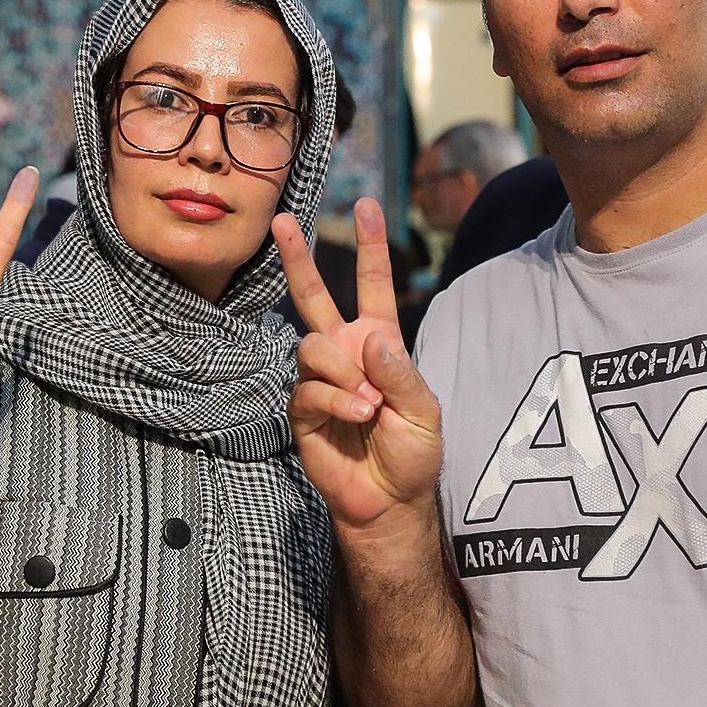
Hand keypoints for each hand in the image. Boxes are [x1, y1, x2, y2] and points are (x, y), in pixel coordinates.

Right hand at [274, 199, 442, 529]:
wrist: (388, 500)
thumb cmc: (413, 453)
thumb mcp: (425, 411)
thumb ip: (401, 374)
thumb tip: (369, 341)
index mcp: (380, 343)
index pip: (373, 286)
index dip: (371, 247)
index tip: (366, 206)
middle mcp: (346, 353)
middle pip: (314, 297)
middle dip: (297, 258)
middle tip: (282, 221)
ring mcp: (320, 379)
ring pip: (314, 346)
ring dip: (344, 374)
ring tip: (369, 406)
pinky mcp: (302, 409)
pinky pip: (309, 388)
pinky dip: (338, 402)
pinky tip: (358, 418)